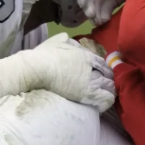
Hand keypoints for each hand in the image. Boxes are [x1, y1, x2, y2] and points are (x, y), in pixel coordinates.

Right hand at [0, 33, 114, 110]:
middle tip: (105, 87)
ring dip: (109, 91)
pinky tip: (104, 104)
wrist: (35, 69)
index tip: (104, 75)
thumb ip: (70, 42)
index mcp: (85, 55)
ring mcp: (89, 81)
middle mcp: (91, 67)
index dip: (105, 70)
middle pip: (108, 75)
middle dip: (108, 81)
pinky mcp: (86, 94)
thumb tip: (73, 43)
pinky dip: (107, 101)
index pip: (102, 64)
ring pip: (109, 87)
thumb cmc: (43, 55)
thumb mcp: (58, 40)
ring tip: (106, 96)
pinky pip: (105, 99)